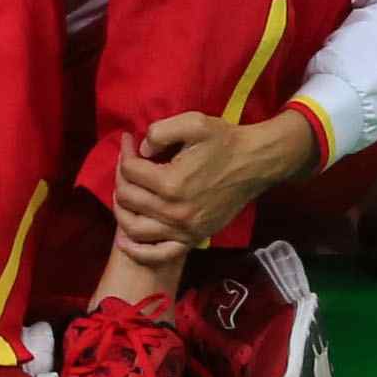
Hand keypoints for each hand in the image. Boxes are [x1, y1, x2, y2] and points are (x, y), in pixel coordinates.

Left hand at [110, 108, 318, 251]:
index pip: (130, 171)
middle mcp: (174, 211)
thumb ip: (159, 132)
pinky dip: (138, 250)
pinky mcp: (193, 238)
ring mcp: (184, 229)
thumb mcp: (193, 122)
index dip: (125, 152)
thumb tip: (141, 151)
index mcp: (171, 183)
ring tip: (124, 192)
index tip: (129, 140)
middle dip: (121, 176)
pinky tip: (125, 240)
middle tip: (127, 162)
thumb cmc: (225, 141)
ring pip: (134, 228)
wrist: (255, 163)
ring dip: (122, 209)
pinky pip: (158, 254)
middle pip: (128, 198)